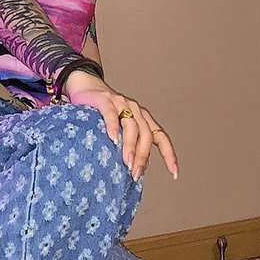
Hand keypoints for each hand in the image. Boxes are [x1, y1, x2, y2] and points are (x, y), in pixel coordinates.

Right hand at [63, 70, 178, 180]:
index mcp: (143, 119)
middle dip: (142, 156)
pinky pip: (111, 114)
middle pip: (146, 135)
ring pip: (132, 127)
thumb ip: (130, 144)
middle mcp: (136, 110)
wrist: (86, 85)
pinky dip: (113, 127)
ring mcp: (122, 103)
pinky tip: (113, 140)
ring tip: (126, 162)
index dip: (169, 155)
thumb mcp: (119, 130)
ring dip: (130, 147)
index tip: (174, 173)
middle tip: (134, 174)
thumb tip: (138, 167)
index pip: (161, 138)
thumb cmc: (101, 113)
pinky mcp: (105, 100)